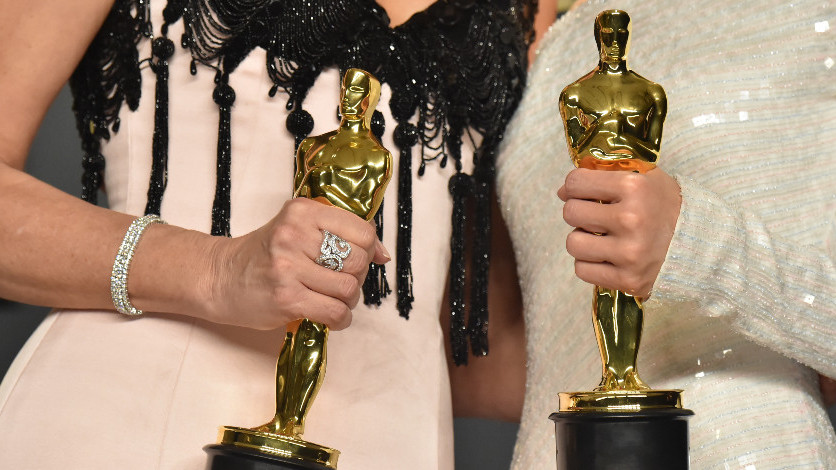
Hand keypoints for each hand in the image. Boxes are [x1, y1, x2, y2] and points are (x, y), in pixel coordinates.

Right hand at [206, 198, 389, 329]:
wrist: (220, 277)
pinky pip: (335, 312)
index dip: (368, 248)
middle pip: (358, 260)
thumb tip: (383, 254)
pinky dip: (340, 319)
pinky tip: (330, 316)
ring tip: (333, 299)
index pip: (361, 230)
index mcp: (302, 212)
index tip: (361, 258)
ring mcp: (289, 267)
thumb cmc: (264, 254)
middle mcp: (295, 234)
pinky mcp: (286, 298)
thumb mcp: (298, 229)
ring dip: (348, 300)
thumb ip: (339, 234)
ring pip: (349, 288)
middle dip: (357, 277)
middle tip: (341, 281)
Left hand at [557, 167, 680, 297]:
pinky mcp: (628, 279)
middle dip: (579, 212)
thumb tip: (562, 191)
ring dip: (583, 240)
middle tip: (595, 216)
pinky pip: (582, 270)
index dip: (575, 186)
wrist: (703, 246)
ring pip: (572, 243)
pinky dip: (590, 264)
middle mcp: (631, 219)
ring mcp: (629, 253)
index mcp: (634, 187)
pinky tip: (607, 257)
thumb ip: (604, 175)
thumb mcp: (644, 177)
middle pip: (570, 212)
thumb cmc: (667, 207)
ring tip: (602, 237)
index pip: (576, 182)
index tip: (583, 192)